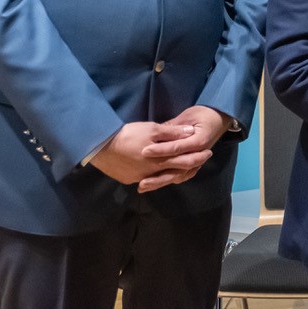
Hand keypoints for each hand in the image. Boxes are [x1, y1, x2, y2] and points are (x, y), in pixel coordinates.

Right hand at [89, 121, 206, 187]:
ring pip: (163, 178)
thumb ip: (172, 133)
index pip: (184, 161)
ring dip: (175, 173)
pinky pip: (149, 179)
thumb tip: (190, 132)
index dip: (197, 157)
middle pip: (176, 172)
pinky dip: (158, 176)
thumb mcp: (151, 129)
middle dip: (191, 165)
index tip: (208, 152)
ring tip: (185, 166)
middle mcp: (152, 173)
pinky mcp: (129, 179)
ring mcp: (139, 178)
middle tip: (202, 160)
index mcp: (160, 160)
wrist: (99, 146)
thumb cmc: (128, 134)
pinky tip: (161, 170)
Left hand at [136, 105, 231, 191]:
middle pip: (178, 168)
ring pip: (179, 175)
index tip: (144, 152)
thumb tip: (155, 132)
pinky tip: (156, 184)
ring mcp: (198, 161)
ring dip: (161, 182)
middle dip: (158, 175)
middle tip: (141, 180)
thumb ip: (173, 127)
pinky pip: (183, 175)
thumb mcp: (187, 116)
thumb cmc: (203, 114)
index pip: (177, 148)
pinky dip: (170, 180)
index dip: (160, 150)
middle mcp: (199, 154)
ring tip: (144, 186)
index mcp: (199, 140)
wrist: (219, 118)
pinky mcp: (195, 163)